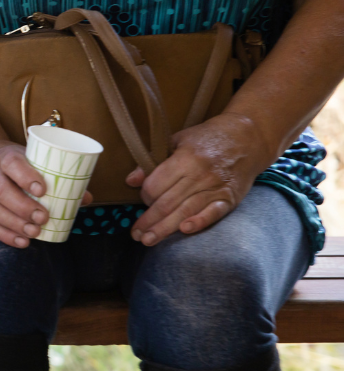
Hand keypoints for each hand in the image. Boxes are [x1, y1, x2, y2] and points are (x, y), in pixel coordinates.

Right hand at [0, 140, 93, 248]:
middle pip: (1, 191)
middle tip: (43, 218)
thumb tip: (86, 198)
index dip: (26, 177)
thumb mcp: (33, 161)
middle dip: (23, 207)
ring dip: (14, 224)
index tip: (43, 191)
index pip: (12, 164)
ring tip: (34, 232)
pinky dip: (5, 235)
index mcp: (5, 157)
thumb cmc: (17, 165)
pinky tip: (22, 242)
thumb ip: (57, 178)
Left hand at [127, 113, 271, 245]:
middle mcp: (200, 175)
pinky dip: (199, 222)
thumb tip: (131, 180)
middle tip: (136, 235)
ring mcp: (216, 188)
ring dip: (165, 229)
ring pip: (185, 212)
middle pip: (167, 203)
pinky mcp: (230, 198)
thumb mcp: (177, 141)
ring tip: (148, 240)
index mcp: (184, 159)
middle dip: (149, 221)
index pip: (156, 185)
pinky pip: (213, 214)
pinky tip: (184, 230)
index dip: (145, 196)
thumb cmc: (207, 138)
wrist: (248, 137)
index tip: (142, 200)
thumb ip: (152, 161)